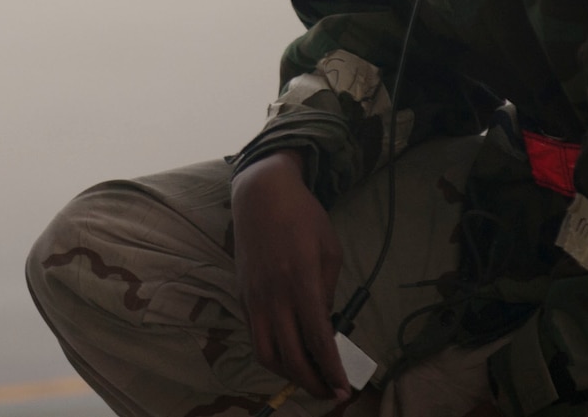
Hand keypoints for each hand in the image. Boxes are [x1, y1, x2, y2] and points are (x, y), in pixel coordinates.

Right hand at [231, 151, 352, 403]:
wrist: (261, 195)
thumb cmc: (303, 217)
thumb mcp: (329, 251)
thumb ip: (327, 292)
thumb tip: (325, 326)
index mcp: (301, 283)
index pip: (318, 341)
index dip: (332, 371)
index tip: (344, 391)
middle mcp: (275, 296)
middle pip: (291, 356)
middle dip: (313, 383)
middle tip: (330, 393)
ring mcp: (255, 298)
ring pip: (266, 354)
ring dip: (288, 375)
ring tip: (308, 378)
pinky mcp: (243, 296)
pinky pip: (255, 336)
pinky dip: (272, 354)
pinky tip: (288, 355)